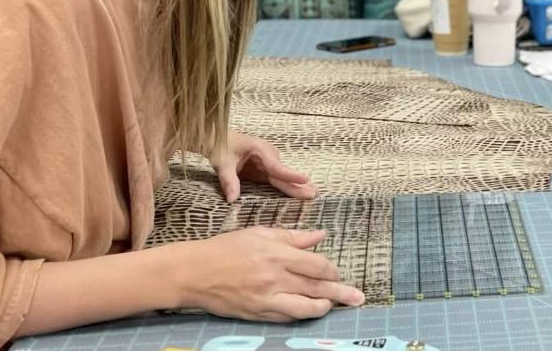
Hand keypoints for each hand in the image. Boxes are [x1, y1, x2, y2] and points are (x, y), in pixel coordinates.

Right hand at [173, 227, 362, 321]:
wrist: (193, 273)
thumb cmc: (224, 249)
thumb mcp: (259, 234)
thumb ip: (293, 237)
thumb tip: (320, 236)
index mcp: (275, 254)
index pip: (315, 265)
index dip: (331, 270)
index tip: (339, 272)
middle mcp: (274, 278)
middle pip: (316, 287)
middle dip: (340, 293)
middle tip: (358, 298)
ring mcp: (265, 298)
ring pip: (305, 307)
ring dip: (324, 307)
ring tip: (336, 305)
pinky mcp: (257, 313)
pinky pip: (287, 317)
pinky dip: (303, 314)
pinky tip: (312, 311)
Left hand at [210, 130, 315, 201]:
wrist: (217, 138)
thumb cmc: (220, 147)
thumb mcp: (222, 163)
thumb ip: (228, 181)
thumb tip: (232, 200)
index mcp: (260, 151)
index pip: (276, 167)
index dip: (290, 175)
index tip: (305, 179)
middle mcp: (268, 156)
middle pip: (283, 174)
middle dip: (299, 184)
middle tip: (314, 193)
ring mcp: (268, 162)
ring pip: (283, 177)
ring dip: (297, 186)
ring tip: (313, 194)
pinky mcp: (265, 169)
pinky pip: (278, 179)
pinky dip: (288, 185)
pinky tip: (299, 192)